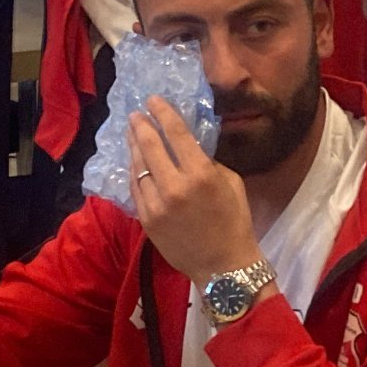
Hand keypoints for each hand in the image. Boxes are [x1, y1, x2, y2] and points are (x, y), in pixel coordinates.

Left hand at [128, 97, 261, 286]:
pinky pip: (135, 189)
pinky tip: (134, 162)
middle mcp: (175, 186)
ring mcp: (157, 205)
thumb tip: (187, 146)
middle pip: (150, 146)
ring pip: (138, 167)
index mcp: (201, 174)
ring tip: (131, 132)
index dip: (162, 112)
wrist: (223, 266)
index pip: (175, 133)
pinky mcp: (147, 220)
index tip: (153, 99)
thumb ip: (208, 161)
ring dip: (133, 147)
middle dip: (141, 125)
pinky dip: (134, 172)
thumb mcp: (231, 182)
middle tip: (135, 114)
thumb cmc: (234, 221)